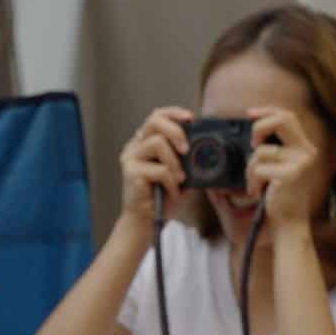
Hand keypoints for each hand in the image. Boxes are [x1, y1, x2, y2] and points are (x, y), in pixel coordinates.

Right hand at [118, 107, 192, 231]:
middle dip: (176, 131)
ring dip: (175, 163)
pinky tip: (172, 194)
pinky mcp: (130, 172)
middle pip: (154, 121)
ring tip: (180, 180)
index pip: (157, 116)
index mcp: (144, 142)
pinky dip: (171, 183)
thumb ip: (186, 159)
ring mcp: (130, 158)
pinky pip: (159, 170)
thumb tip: (205, 147)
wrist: (145, 222)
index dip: (174, 113)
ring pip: (158, 144)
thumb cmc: (162, 197)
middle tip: (186, 149)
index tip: (191, 118)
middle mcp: (134, 147)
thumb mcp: (179, 173)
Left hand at [246, 109, 329, 233]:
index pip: (288, 116)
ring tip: (255, 183)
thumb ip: (272, 149)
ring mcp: (300, 162)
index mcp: (304, 148)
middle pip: (282, 120)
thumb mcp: (278, 168)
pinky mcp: (290, 174)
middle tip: (252, 144)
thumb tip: (252, 134)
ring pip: (261, 151)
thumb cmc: (280, 197)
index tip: (249, 114)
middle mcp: (307, 152)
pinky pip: (258, 168)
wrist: (289, 224)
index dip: (267, 111)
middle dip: (260, 127)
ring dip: (250, 169)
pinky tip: (258, 192)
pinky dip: (251, 181)